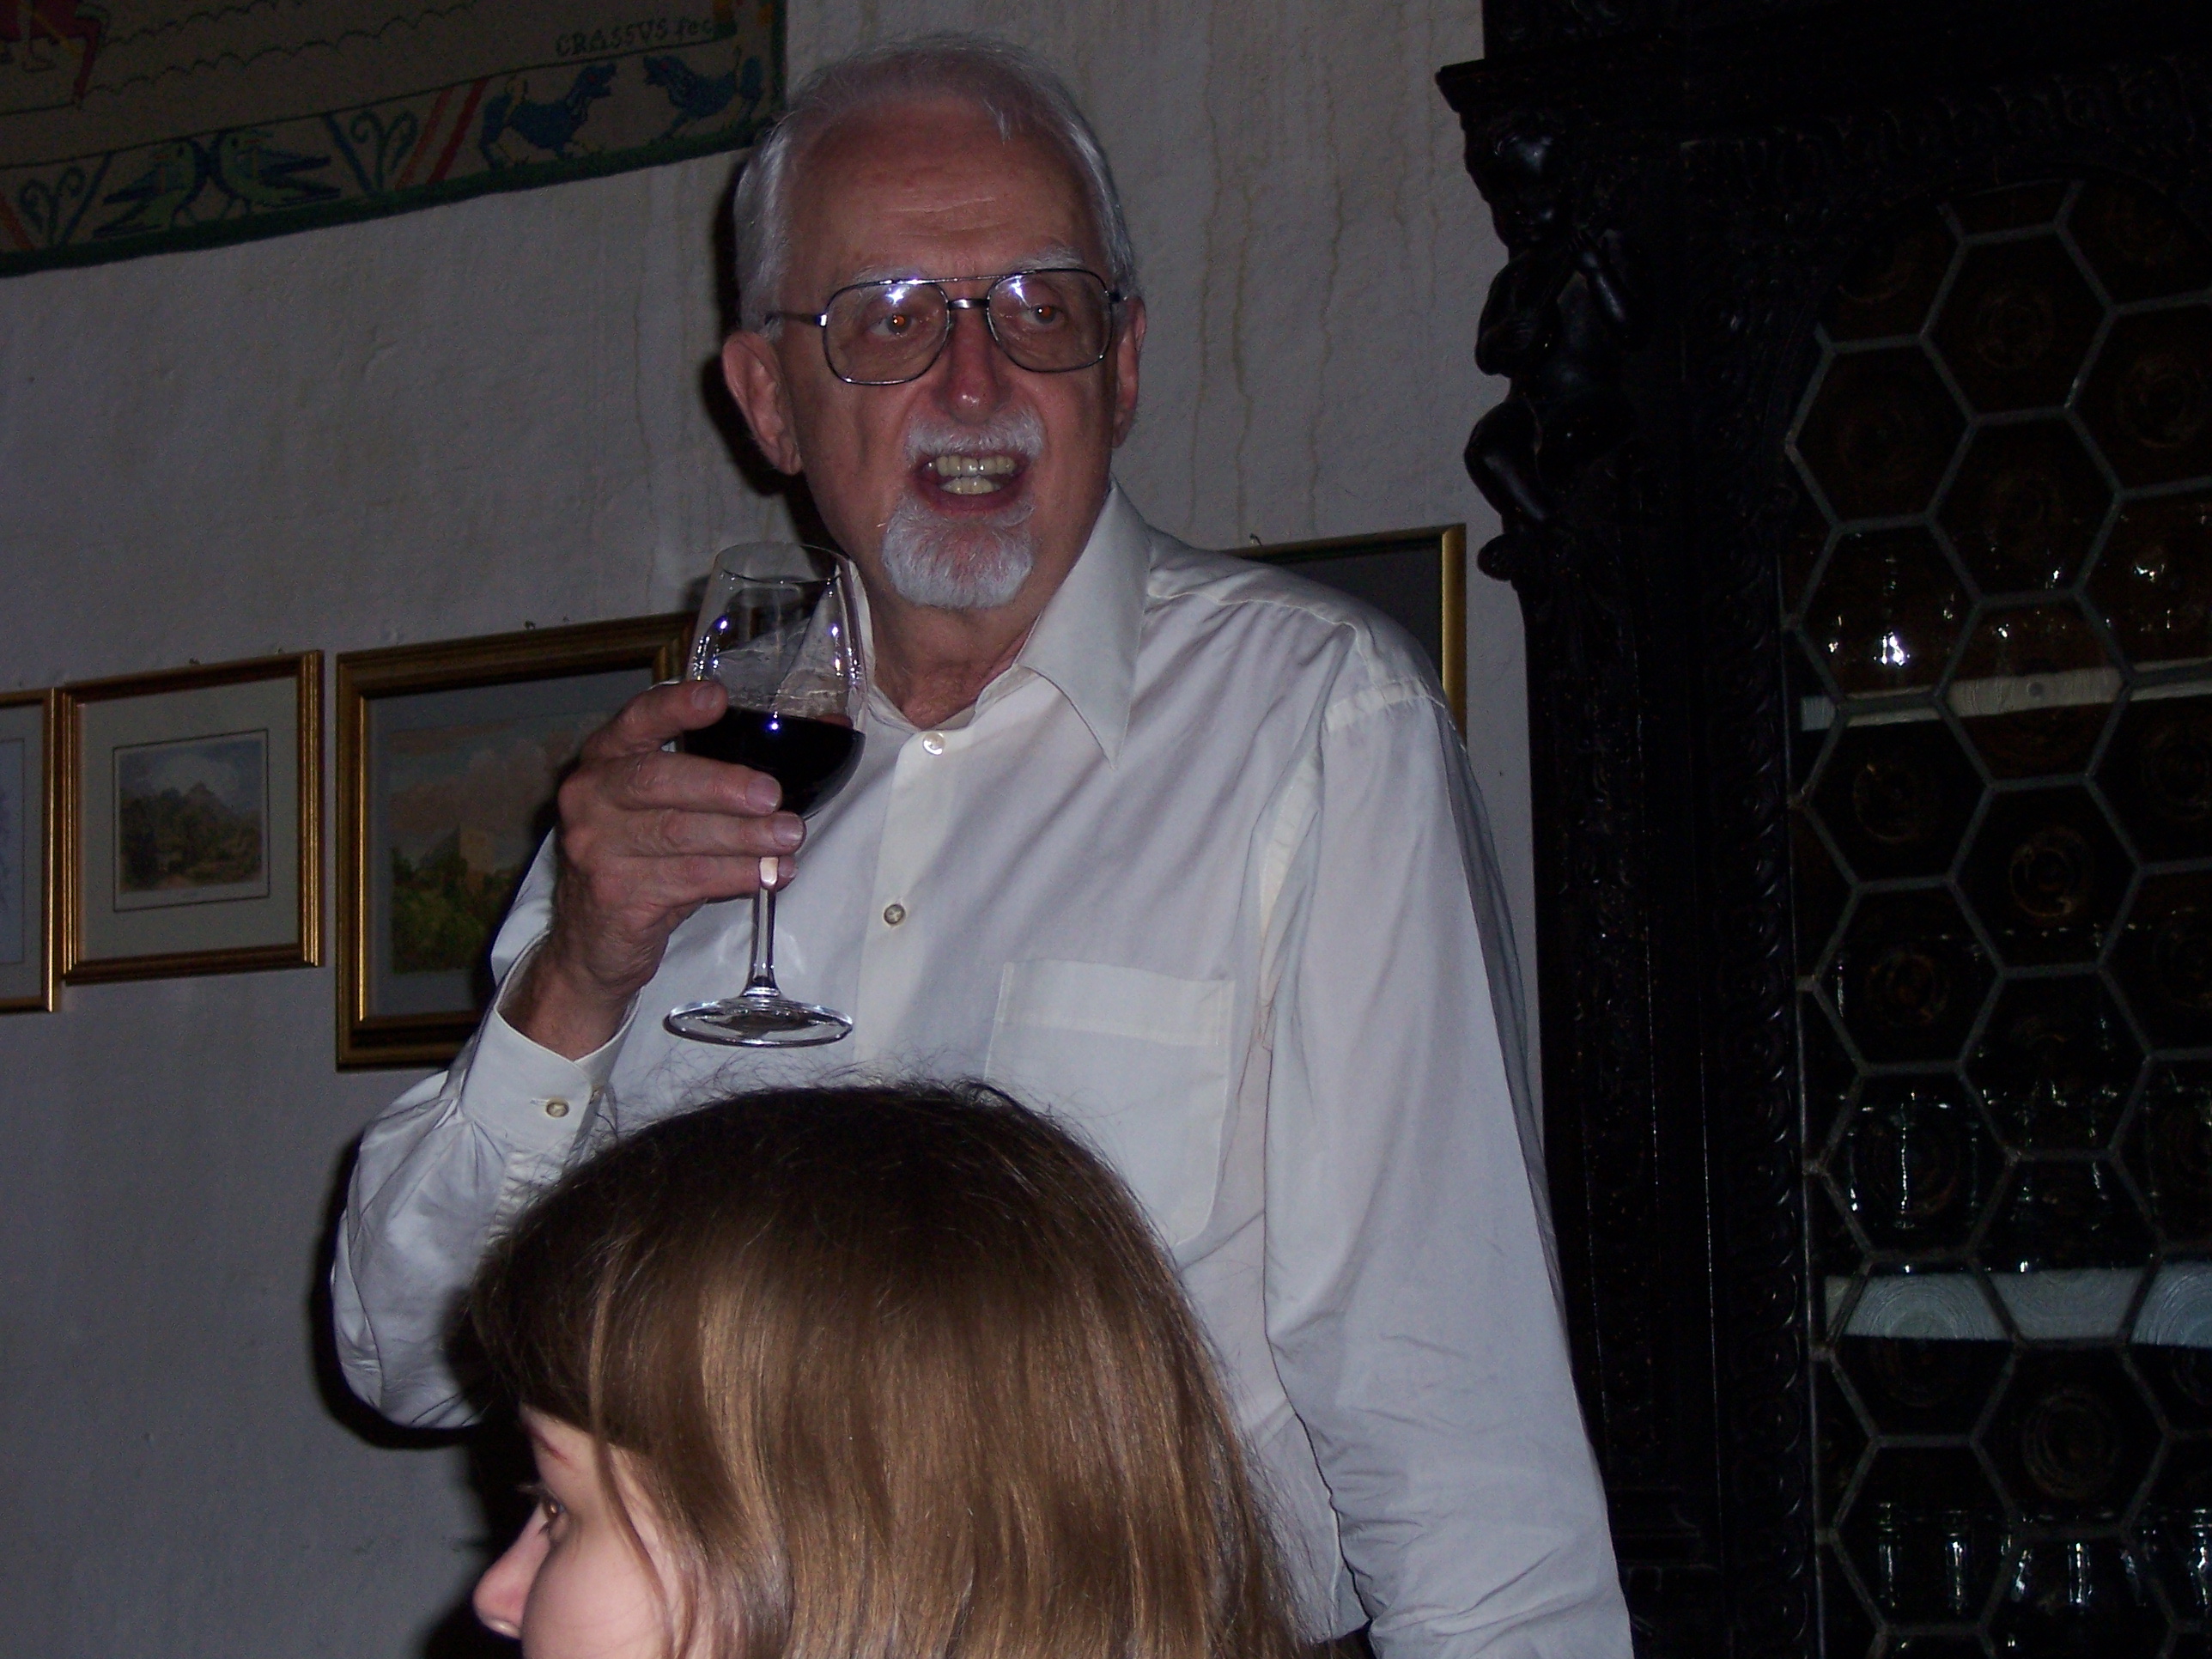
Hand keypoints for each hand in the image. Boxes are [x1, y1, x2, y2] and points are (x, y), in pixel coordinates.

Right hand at [504, 680, 804, 1058]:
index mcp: (605, 761)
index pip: (636, 720)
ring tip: (788, 837)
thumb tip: (825, 730)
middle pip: (658, 780)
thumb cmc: (644, 862)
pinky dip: (736, 875)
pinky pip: (687, 880)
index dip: (675, 707)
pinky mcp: (616, 897)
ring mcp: (597, 849)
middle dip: (721, 785)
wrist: (593, 943)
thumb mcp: (664, 810)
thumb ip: (718, 776)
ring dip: (742, 836)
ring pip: (678, 834)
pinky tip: (770, 874)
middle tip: (772, 794)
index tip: (718, 698)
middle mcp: (590, 798)